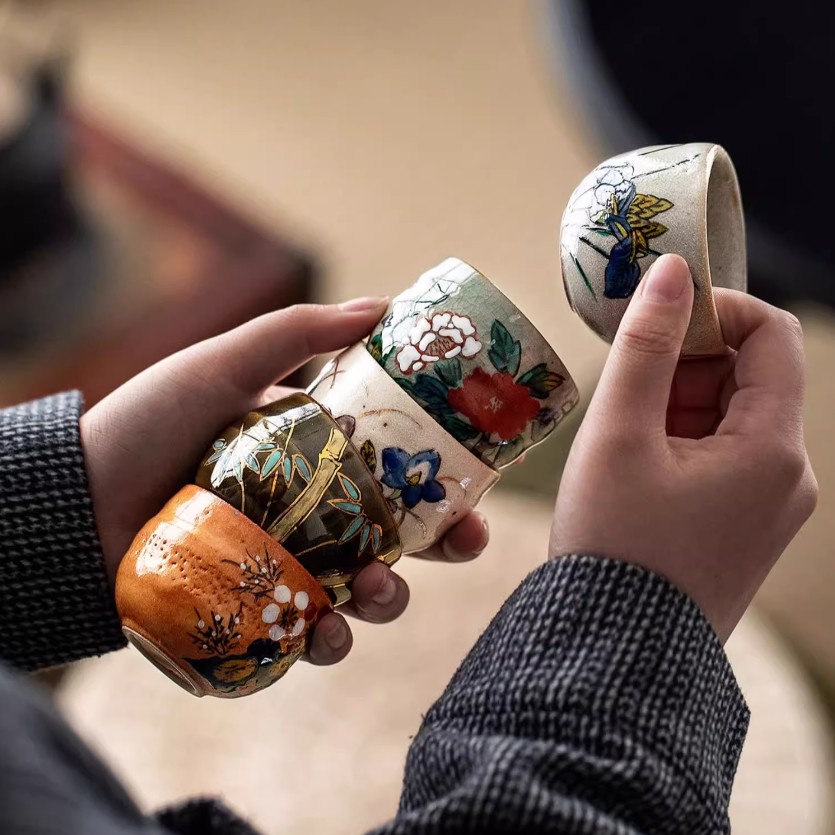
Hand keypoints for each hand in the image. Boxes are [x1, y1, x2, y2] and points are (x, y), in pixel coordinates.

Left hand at [81, 298, 488, 665]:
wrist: (73, 499)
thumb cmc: (146, 425)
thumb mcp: (224, 364)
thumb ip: (298, 332)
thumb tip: (384, 304)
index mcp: (314, 460)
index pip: (395, 473)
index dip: (443, 484)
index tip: (474, 488)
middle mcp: (308, 515)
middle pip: (396, 537)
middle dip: (441, 547)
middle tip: (462, 543)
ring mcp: (285, 567)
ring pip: (362, 592)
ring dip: (388, 598)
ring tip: (378, 591)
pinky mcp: (256, 614)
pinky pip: (307, 638)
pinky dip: (326, 641)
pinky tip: (326, 632)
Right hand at [550, 254, 817, 640]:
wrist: (616, 654)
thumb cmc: (615, 544)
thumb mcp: (618, 436)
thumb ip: (645, 348)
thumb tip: (671, 271)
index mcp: (773, 450)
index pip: (770, 335)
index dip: (715, 311)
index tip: (655, 317)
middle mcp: (788, 477)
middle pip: (747, 377)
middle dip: (684, 365)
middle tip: (624, 388)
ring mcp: (769, 506)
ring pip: (729, 418)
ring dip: (675, 405)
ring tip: (621, 439)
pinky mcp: (743, 526)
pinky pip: (721, 458)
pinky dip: (678, 442)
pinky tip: (633, 467)